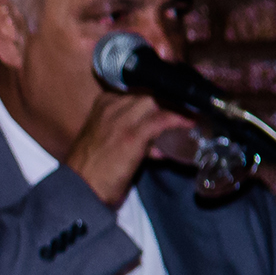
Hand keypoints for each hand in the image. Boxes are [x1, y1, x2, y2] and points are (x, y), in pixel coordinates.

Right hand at [65, 90, 195, 207]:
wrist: (79, 189)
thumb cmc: (93, 168)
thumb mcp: (107, 139)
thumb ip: (129, 130)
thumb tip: (157, 138)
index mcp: (103, 103)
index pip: (138, 85)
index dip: (161, 89)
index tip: (179, 95)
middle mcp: (110, 106)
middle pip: (150, 89)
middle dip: (174, 95)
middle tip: (193, 102)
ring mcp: (120, 119)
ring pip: (158, 100)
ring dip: (181, 105)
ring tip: (196, 111)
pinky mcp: (131, 135)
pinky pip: (162, 119)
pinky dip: (180, 119)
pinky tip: (191, 123)